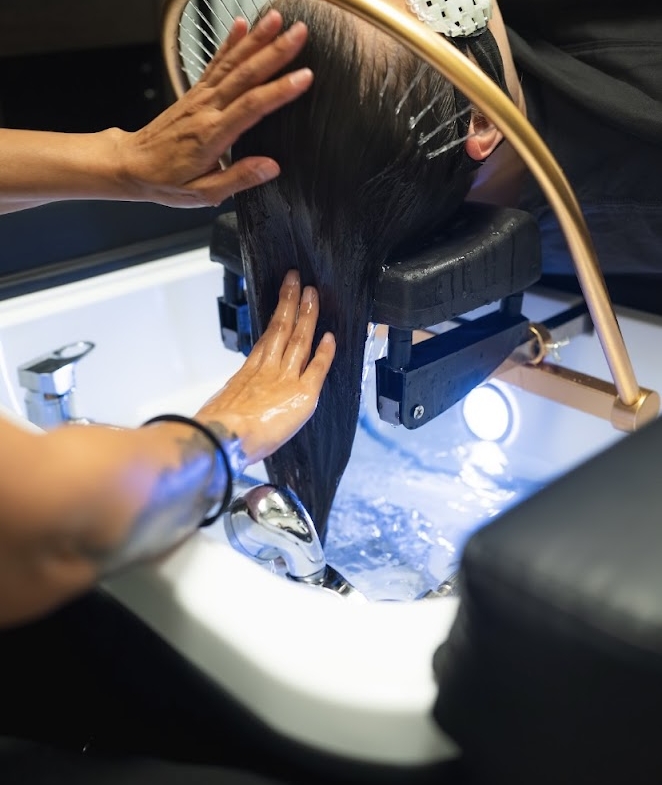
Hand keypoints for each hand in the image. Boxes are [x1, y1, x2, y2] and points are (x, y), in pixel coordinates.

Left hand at [116, 10, 311, 207]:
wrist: (132, 165)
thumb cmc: (166, 180)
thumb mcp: (204, 193)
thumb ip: (239, 179)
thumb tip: (271, 167)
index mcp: (212, 135)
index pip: (251, 106)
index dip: (279, 90)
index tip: (304, 76)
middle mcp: (206, 109)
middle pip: (245, 74)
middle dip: (275, 51)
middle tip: (299, 33)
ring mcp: (199, 97)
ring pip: (232, 62)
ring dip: (256, 38)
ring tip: (278, 19)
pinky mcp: (195, 93)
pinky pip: (215, 63)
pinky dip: (229, 42)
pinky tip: (242, 25)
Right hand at [197, 271, 335, 463]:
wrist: (223, 440)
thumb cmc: (218, 434)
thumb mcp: (222, 411)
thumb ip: (233, 403)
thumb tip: (229, 409)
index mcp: (248, 374)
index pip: (267, 338)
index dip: (277, 318)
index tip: (283, 302)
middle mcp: (268, 370)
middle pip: (282, 328)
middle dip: (291, 302)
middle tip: (298, 281)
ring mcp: (286, 378)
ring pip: (300, 339)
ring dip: (308, 315)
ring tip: (313, 294)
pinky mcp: (303, 393)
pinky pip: (318, 367)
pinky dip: (326, 352)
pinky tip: (331, 337)